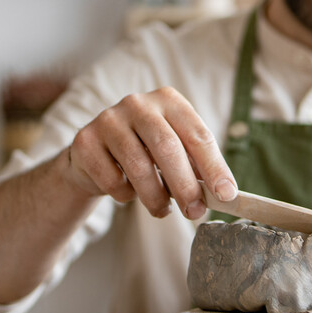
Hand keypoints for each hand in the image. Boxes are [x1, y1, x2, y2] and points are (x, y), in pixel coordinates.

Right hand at [61, 87, 236, 218]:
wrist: (95, 155)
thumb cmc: (145, 153)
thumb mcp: (175, 151)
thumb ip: (197, 167)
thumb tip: (225, 194)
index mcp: (168, 100)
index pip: (197, 134)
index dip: (214, 167)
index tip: (226, 195)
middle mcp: (138, 103)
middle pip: (167, 148)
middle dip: (185, 186)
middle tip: (194, 212)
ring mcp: (108, 119)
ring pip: (139, 166)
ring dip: (155, 197)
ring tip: (163, 210)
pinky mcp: (85, 141)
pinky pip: (112, 180)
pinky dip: (125, 195)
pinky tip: (128, 192)